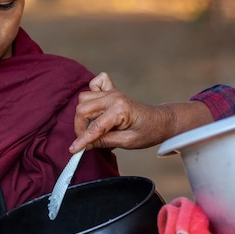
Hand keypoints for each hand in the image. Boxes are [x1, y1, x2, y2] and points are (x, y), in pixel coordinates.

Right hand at [69, 72, 213, 152]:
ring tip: (91, 126)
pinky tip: (96, 105)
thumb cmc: (148, 132)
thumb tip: (85, 145)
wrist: (161, 121)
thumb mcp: (128, 142)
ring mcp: (112, 91)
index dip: (82, 140)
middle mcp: (114, 97)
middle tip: (85, 140)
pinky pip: (95, 83)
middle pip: (83, 109)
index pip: (94, 127)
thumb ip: (105, 141)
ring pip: (84, 98)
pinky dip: (91, 91)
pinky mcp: (112, 90)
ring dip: (83, 113)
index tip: (73, 150)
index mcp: (120, 109)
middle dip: (80, 127)